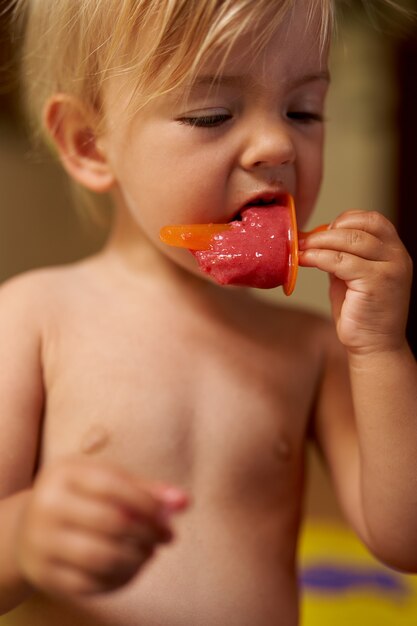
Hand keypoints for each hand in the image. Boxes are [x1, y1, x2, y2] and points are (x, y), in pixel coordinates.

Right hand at [15, 458, 187, 596]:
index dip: (147, 503)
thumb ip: (144, 488)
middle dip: (147, 533)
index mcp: (63, 473)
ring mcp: (42, 543)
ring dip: (137, 559)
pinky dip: (120, 580)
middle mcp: (47, 506)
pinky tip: (133, 569)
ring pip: (101, 558)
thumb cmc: (79, 497)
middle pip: (110, 522)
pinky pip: (89, 584)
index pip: (112, 485)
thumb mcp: (103, 480)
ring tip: (150, 553)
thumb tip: (185, 502)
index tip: (170, 518)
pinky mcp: (45, 575)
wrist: (27, 529)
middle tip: (166, 538)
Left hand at [298, 210, 412, 353]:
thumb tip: (317, 238)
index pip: (373, 220)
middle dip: (327, 231)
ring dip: (319, 242)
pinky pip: (342, 261)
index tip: (323, 230)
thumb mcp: (352, 277)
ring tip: (300, 248)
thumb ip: (343, 256)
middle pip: (360, 227)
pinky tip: (305, 260)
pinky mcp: (376, 283)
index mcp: (394, 252)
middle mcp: (397, 257)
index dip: (346, 219)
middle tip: (303, 239)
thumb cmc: (361, 314)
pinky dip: (319, 257)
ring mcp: (389, 269)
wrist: (374, 347)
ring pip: (350, 241)